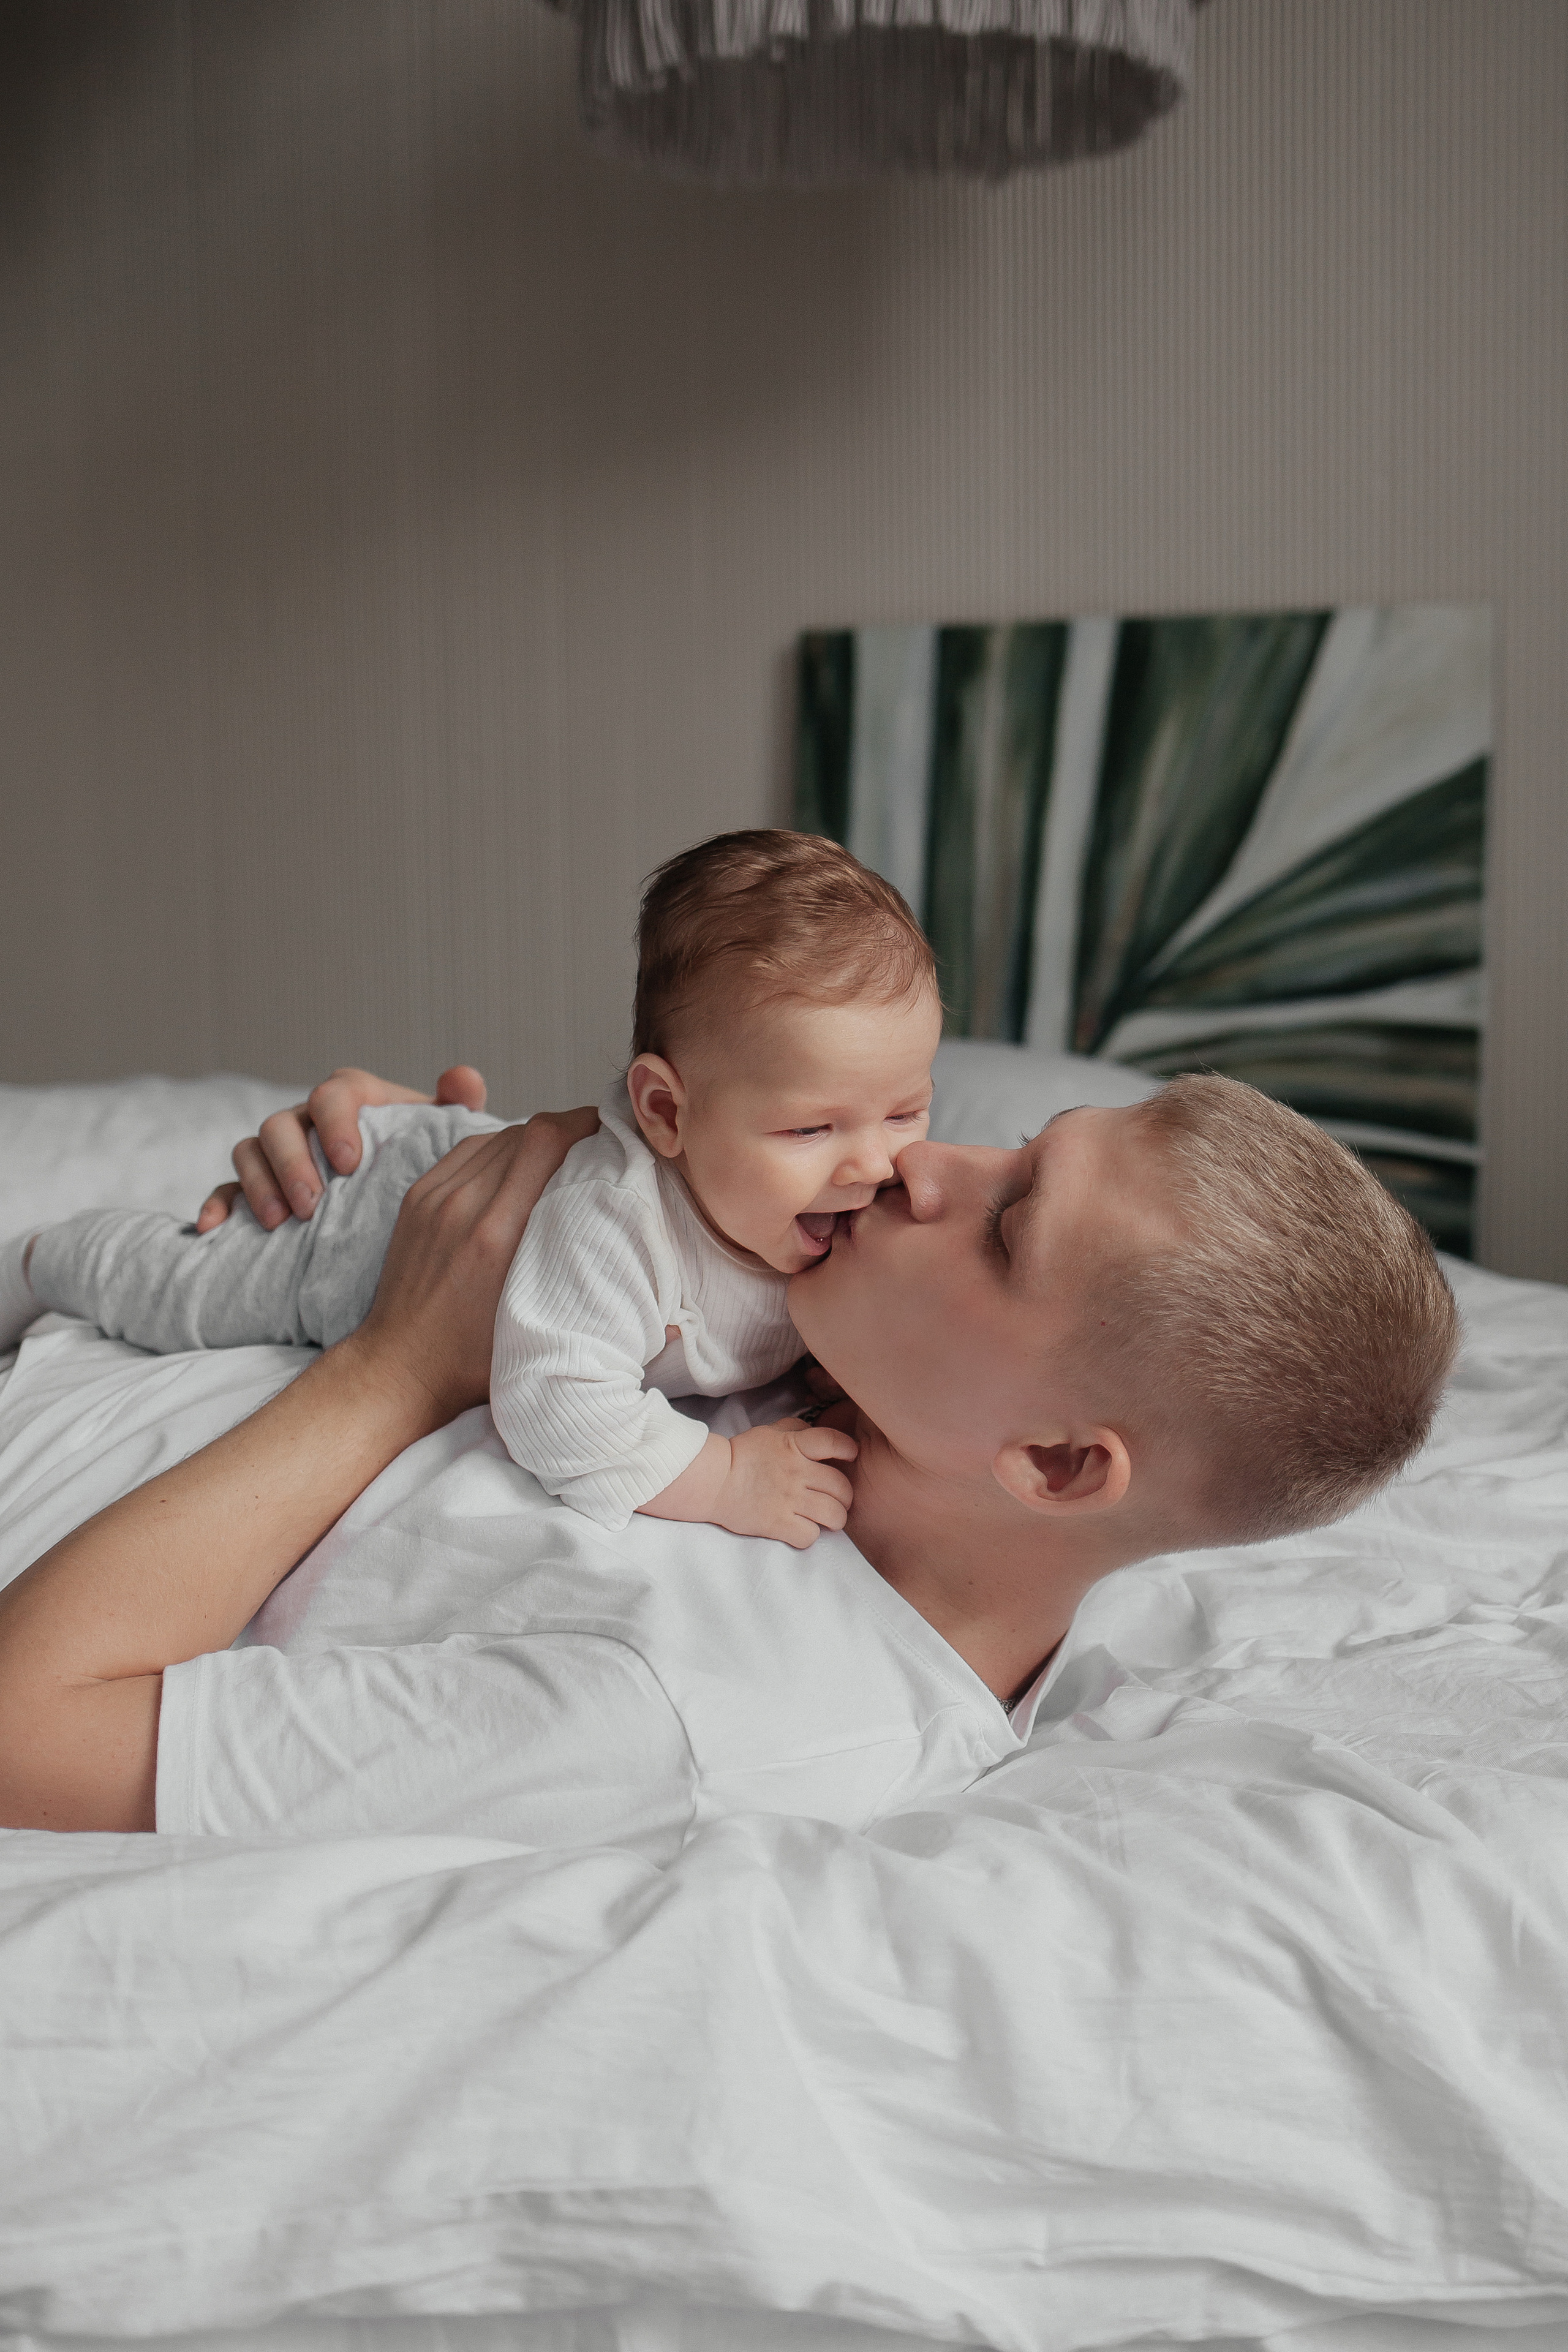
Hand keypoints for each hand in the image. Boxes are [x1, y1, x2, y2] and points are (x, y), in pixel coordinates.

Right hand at [196, 1064, 489, 1232]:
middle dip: (292, 1162)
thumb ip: (455, 1107)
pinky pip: (224, 1188)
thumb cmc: (420, 1165)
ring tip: (280, 1223)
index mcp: (354, 1102)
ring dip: (258, 1184)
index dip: (336, 1121)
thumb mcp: (441, 1140)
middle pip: (282, 1123)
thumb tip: (464, 1078)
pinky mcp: (255, 1188)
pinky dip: (216, 1204)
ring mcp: (278, 1155)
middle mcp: (309, 1122)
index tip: (350, 1163)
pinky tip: (214, 1227)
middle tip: (312, 1204)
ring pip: (249, 1151)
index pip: (336, 1091)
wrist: (403, 1209)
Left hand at [347, 1109, 597, 1427]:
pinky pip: (467, 1151)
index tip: (613, 1132)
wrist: (396, 1369)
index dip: (584, 1122)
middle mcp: (464, 1205)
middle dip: (568, 1128)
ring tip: (563, 1156)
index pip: (545, 1140)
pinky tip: (518, 1167)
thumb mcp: (545, 1339)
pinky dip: (498, 1150)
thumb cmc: (472, 1364)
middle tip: (599, 1144)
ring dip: (534, 1138)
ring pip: (497, 1136)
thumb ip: (603, 1317)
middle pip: (526, 1130)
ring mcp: (435, 1198)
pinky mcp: (418, 1198)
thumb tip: (681, 1325)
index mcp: (498, 1233)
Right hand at [718, 1418, 858, 1549]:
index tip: (850, 1455)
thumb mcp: (769, 1432)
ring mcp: (788, 1501)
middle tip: (839, 1498)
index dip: (848, 1449)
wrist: (713, 1481)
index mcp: (794, 1447)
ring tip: (829, 1518)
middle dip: (845, 1495)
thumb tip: (813, 1431)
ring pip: (833, 1515)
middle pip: (841, 1486)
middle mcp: (796, 1473)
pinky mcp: (778, 1524)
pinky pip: (810, 1536)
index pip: (834, 1443)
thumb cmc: (742, 1455)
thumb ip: (795, 1429)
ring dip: (836, 1518)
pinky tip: (804, 1529)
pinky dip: (810, 1535)